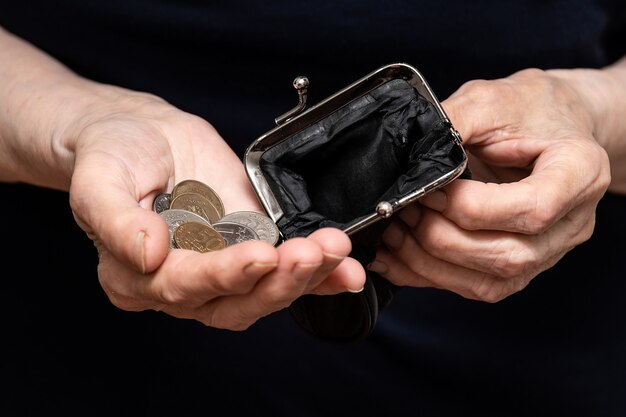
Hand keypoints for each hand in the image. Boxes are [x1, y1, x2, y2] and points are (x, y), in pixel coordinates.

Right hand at [66, 88, 364, 329]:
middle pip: (233, 303)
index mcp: (136, 277)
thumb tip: (147, 255)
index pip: (184, 287)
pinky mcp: (251, 248)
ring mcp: (221, 269)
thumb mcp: (98, 180)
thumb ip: (116, 221)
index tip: (260, 255)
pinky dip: (318, 276)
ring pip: (265, 292)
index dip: (224, 275)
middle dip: (277, 282)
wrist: (144, 135)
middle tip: (311, 254)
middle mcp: (182, 285)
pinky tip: (346, 270)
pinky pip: (285, 271)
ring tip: (334, 250)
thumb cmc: (113, 155)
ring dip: (305, 277)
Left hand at [369, 68, 610, 301]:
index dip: (473, 207)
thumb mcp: (489, 99)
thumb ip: (452, 125)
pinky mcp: (519, 268)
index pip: (533, 209)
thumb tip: (403, 157)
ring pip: (489, 283)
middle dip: (441, 237)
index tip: (434, 189)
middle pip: (509, 256)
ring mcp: (548, 252)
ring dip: (429, 261)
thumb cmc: (527, 108)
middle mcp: (571, 223)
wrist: (550, 124)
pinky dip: (427, 275)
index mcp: (579, 173)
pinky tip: (397, 255)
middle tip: (406, 208)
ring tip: (395, 231)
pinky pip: (473, 287)